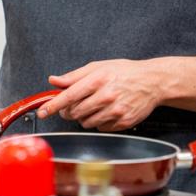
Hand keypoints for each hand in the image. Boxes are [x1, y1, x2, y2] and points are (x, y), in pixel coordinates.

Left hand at [37, 59, 167, 131]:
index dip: (53, 106)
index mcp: (98, 80)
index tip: (43, 112)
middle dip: (69, 111)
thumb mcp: (98, 67)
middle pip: (75, 112)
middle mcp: (107, 96)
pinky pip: (100, 128)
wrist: (152, 81)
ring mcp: (116, 111)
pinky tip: (106, 111)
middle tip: (72, 106)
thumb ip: (74, 76)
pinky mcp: (123, 122)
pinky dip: (98, 122)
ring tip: (93, 106)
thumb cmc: (124, 72)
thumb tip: (54, 80)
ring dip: (84, 117)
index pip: (69, 96)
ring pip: (86, 122)